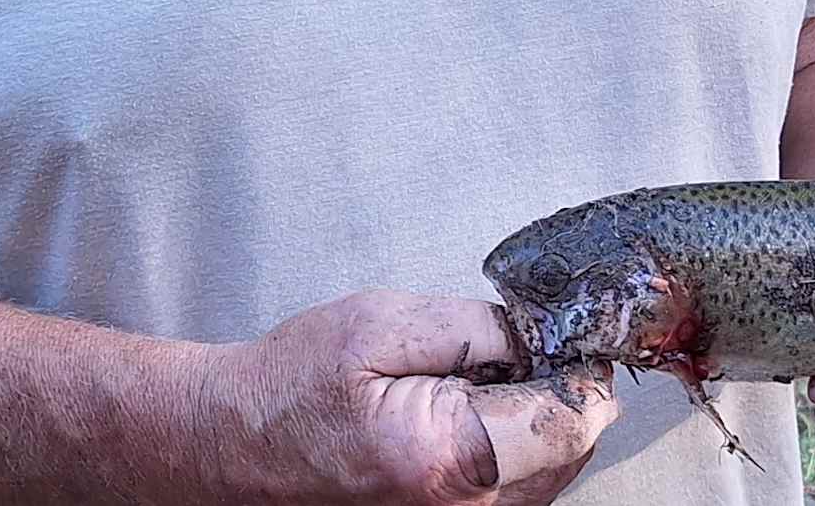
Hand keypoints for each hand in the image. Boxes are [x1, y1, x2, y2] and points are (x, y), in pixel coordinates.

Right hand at [190, 288, 619, 504]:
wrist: (237, 444)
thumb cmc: (296, 386)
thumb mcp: (384, 324)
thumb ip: (482, 329)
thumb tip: (551, 337)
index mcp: (451, 459)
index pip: (573, 418)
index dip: (577, 366)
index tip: (560, 337)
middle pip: (570, 450)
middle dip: (557, 394)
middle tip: (505, 358)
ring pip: (551, 473)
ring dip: (535, 425)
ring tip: (471, 389)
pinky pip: (518, 492)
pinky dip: (513, 451)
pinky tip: (466, 420)